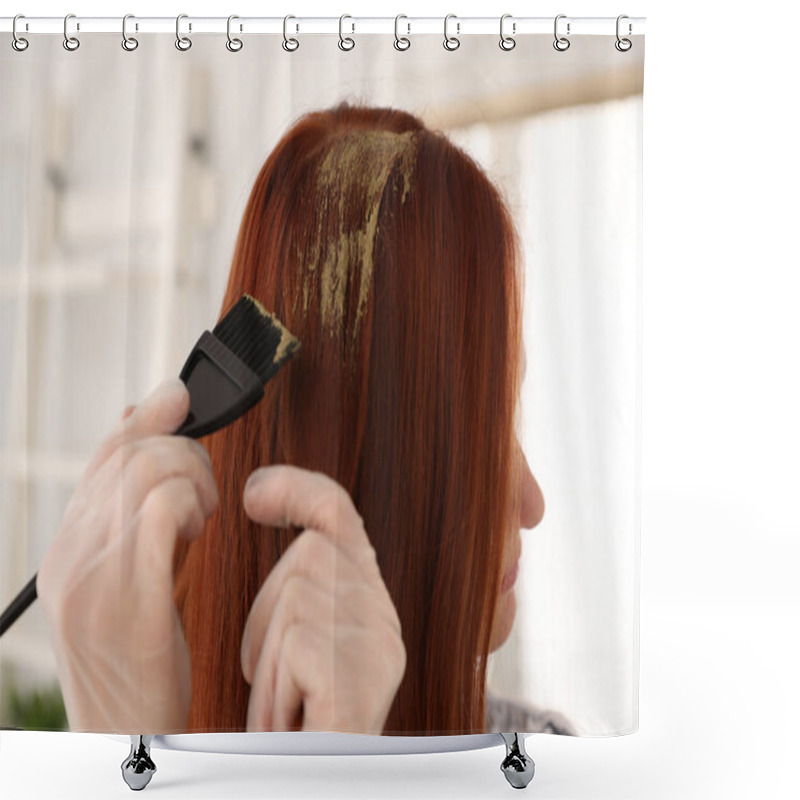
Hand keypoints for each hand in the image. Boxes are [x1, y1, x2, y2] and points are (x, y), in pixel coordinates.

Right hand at [36, 378, 218, 732]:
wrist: (126, 738)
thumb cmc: (140, 658)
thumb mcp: (127, 582)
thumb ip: (134, 519)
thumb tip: (148, 447)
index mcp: (65, 548)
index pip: (103, 458)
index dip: (145, 417)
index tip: (179, 394)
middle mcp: (69, 556)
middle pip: (131, 455)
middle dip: (185, 454)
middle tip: (206, 492)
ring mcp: (92, 577)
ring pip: (148, 472)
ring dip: (194, 479)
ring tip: (203, 517)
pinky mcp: (127, 600)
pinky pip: (162, 511)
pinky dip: (193, 505)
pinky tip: (200, 530)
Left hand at [240, 465, 405, 733]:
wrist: (306, 779)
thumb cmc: (291, 723)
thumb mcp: (292, 641)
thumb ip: (299, 578)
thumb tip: (261, 492)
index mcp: (371, 607)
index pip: (341, 515)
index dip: (300, 489)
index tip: (254, 493)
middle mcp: (385, 624)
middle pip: (311, 553)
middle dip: (269, 611)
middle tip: (275, 675)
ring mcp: (378, 653)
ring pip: (298, 595)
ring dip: (268, 654)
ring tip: (283, 703)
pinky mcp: (359, 684)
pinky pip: (298, 640)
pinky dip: (276, 681)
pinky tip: (289, 717)